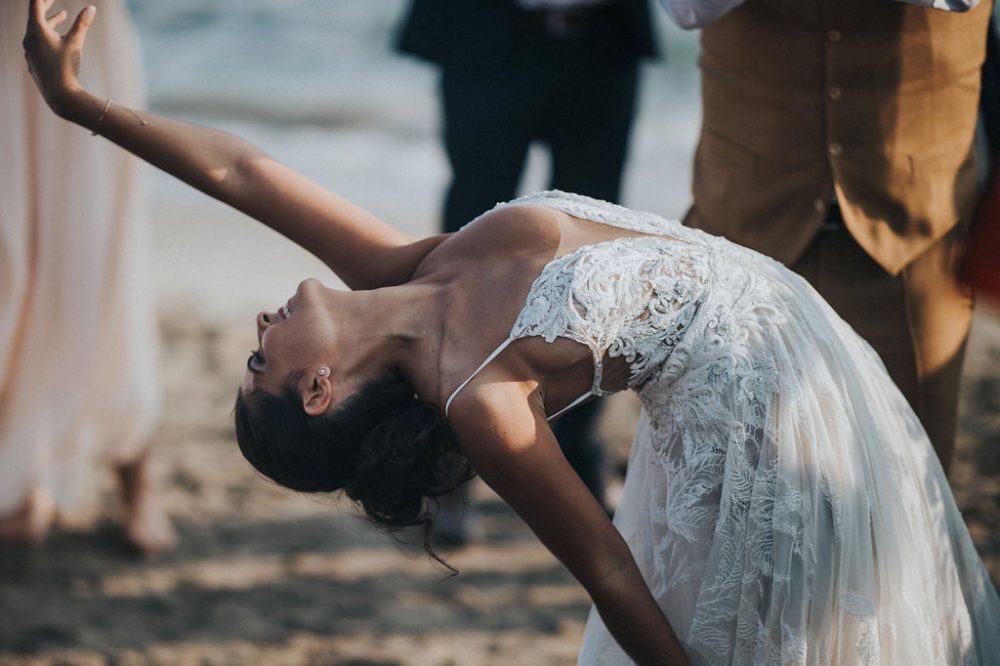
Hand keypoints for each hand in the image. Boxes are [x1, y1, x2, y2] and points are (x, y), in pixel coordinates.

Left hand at [22, 0, 95, 117]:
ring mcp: (29, 50)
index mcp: (36, 30)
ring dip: (50, 21)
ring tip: (61, 15)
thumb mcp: (76, 43)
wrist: (59, 94)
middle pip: (35, 15)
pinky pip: (37, 42)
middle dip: (46, 6)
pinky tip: (57, 39)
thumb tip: (91, 8)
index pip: (36, 4)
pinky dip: (47, 35)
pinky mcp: (33, 60)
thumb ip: (82, 24)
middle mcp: (29, 38)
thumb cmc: (67, 67)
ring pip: (37, 29)